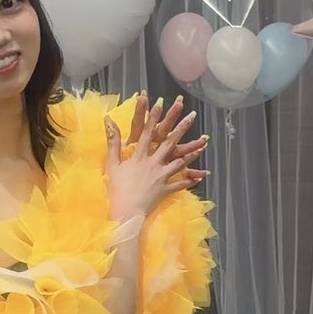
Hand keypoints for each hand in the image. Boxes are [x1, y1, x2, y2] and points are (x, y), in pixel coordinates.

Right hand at [105, 95, 208, 220]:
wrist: (126, 211)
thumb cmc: (116, 188)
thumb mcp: (112, 164)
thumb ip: (113, 142)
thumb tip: (108, 121)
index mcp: (140, 156)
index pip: (148, 132)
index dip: (154, 116)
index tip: (160, 102)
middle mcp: (154, 163)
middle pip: (170, 142)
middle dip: (182, 127)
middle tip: (192, 115)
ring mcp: (162, 176)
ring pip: (180, 161)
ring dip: (192, 151)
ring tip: (203, 142)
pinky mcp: (166, 189)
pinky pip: (180, 183)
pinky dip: (190, 179)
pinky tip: (200, 176)